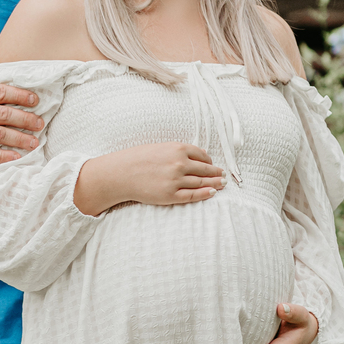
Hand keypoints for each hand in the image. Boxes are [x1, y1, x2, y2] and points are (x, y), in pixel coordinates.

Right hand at [74, 143, 225, 214]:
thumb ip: (181, 150)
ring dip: (214, 183)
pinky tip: (212, 193)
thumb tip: (202, 152)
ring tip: (222, 184)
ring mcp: (176, 180)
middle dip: (216, 173)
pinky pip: (192, 195)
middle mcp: (179, 164)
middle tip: (223, 176)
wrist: (120, 173)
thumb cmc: (137, 158)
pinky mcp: (170, 195)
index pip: (202, 155)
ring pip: (201, 182)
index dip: (210, 160)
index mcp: (177, 149)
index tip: (213, 164)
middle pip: (205, 169)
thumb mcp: (160, 147)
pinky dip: (204, 194)